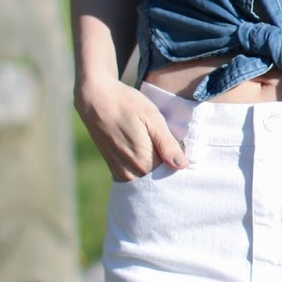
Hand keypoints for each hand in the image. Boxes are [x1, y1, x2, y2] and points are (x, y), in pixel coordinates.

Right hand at [74, 77, 188, 180]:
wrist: (95, 99)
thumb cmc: (126, 104)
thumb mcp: (152, 117)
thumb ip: (167, 144)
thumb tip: (182, 165)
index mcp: (143, 162)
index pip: (171, 177)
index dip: (181, 168)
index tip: (187, 156)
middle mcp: (130, 173)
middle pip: (159, 182)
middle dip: (170, 172)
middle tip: (176, 152)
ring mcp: (120, 172)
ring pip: (147, 181)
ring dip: (157, 172)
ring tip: (163, 151)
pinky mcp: (114, 168)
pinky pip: (135, 177)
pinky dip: (145, 171)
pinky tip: (150, 153)